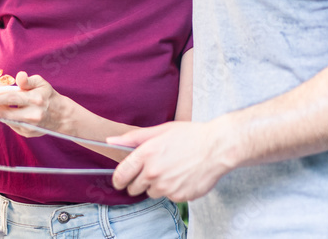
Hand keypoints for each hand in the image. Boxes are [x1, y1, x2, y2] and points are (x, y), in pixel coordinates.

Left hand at [0, 71, 62, 135]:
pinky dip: (5, 118)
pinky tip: (1, 112)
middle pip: (6, 113)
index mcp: (35, 99)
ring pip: (7, 120)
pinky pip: (12, 125)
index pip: (11, 99)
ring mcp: (30, 126)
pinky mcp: (28, 133)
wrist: (62, 116)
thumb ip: (28, 80)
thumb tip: (19, 76)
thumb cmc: (48, 96)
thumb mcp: (41, 83)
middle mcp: (33, 115)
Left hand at [109, 121, 231, 201]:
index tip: (119, 181)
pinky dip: (172, 190)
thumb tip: (110, 141)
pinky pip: (168, 197)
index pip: (122, 174)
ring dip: (156, 186)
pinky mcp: (179, 196)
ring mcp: (166, 186)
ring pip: (151, 193)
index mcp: (146, 154)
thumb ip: (133, 138)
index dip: (118, 179)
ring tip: (170, 170)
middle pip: (134, 188)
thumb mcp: (160, 130)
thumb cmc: (189, 136)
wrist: (217, 148)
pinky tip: (181, 176)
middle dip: (138, 182)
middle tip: (150, 172)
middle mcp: (153, 172)